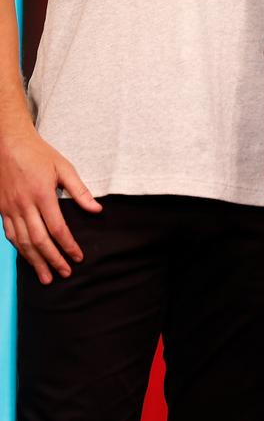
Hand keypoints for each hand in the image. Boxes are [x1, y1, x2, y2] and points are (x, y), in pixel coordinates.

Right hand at [0, 126, 101, 283]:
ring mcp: (10, 208)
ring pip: (22, 242)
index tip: (78, 257)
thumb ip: (80, 190)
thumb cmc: (39, 154)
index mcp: (42, 194)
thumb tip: (96, 210)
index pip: (57, 228)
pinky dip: (19, 249)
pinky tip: (27, 258)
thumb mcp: (64, 167)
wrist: (8, 143)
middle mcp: (24, 205)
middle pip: (39, 240)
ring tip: (46, 276)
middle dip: (53, 260)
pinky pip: (10, 234)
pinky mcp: (1, 209)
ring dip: (35, 261)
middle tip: (64, 273)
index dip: (68, 245)